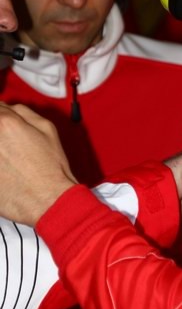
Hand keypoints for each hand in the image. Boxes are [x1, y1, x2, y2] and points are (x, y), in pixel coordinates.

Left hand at [0, 103, 76, 225]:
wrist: (48, 199)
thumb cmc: (50, 168)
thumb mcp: (47, 129)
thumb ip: (23, 112)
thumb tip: (8, 108)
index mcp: (5, 122)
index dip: (0, 113)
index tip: (4, 123)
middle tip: (7, 145)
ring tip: (6, 158)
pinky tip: (4, 169)